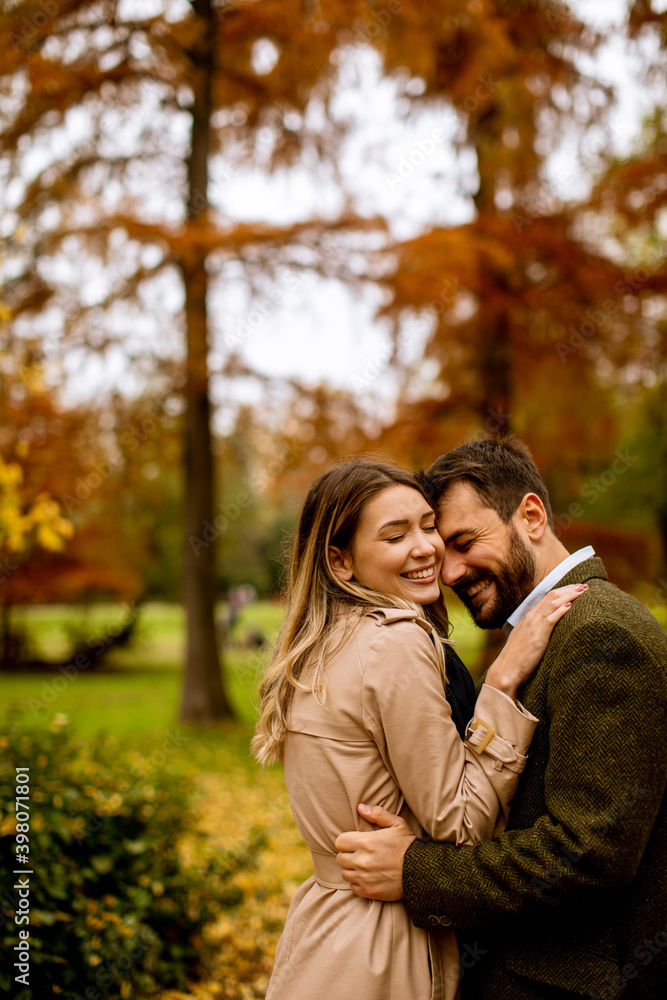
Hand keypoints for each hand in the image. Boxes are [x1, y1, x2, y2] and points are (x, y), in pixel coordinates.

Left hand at [334, 803, 415, 900]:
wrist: (421, 871)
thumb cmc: (407, 846)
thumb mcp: (397, 824)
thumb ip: (378, 814)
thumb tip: (360, 807)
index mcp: (365, 842)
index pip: (340, 842)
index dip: (346, 841)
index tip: (354, 843)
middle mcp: (361, 860)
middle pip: (340, 858)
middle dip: (348, 855)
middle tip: (360, 855)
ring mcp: (364, 877)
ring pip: (345, 874)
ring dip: (352, 870)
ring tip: (363, 867)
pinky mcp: (368, 891)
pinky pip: (353, 887)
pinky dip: (358, 883)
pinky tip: (368, 878)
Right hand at [486, 583, 587, 698]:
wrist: (507, 669)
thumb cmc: (517, 658)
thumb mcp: (525, 639)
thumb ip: (535, 630)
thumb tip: (546, 629)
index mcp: (528, 617)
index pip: (547, 597)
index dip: (562, 591)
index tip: (575, 588)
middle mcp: (531, 617)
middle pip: (552, 596)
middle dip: (569, 589)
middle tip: (584, 585)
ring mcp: (534, 624)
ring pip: (553, 603)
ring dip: (569, 595)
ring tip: (582, 591)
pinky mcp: (538, 635)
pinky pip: (551, 618)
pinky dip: (561, 610)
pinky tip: (571, 606)